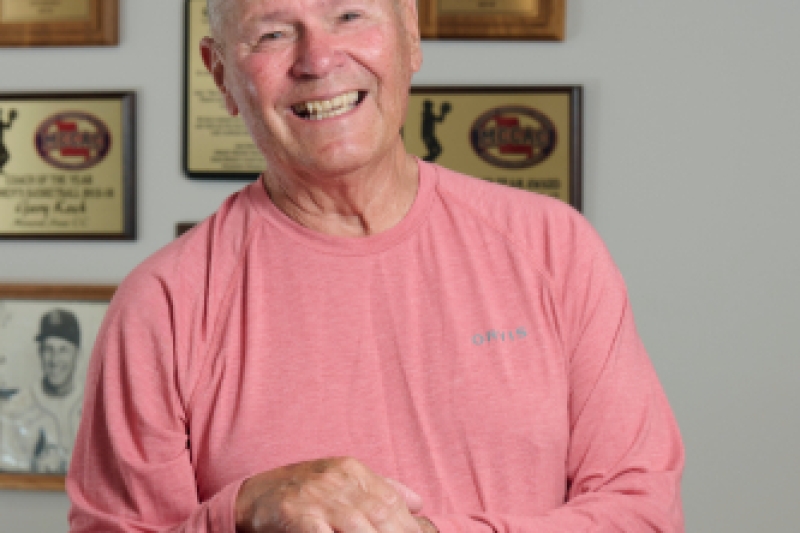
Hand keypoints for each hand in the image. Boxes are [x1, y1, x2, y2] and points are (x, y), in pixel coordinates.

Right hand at [235, 457, 424, 532]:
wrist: (253, 495)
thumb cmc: (304, 491)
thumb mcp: (342, 480)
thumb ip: (380, 488)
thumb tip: (418, 503)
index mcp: (353, 470)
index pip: (392, 501)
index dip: (409, 527)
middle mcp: (338, 480)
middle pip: (381, 514)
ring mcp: (317, 497)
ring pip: (358, 526)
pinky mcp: (296, 514)